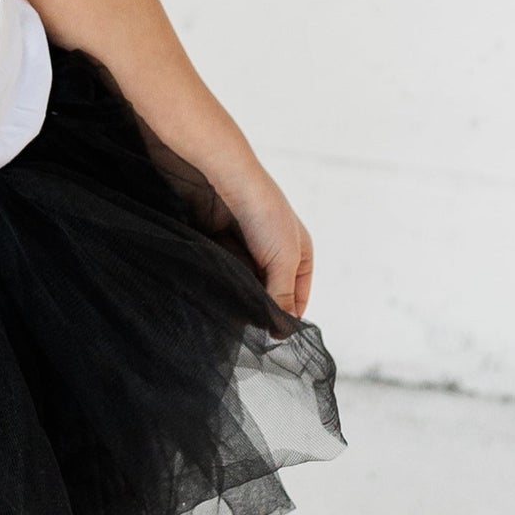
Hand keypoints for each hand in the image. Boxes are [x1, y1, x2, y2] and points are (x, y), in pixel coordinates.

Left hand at [213, 165, 314, 318]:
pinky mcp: (219, 245)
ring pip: (243, 286)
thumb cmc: (263, 213)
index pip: (297, 299)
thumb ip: (282, 297)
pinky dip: (220, 283)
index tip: (271, 335)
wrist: (222, 178)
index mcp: (299, 253)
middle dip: (259, 308)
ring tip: (230, 309)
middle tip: (247, 325)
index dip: (287, 317)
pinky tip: (215, 291)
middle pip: (268, 295)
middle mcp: (273, 253)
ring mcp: (245, 249)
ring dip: (237, 296)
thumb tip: (283, 332)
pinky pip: (222, 274)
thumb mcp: (283, 259)